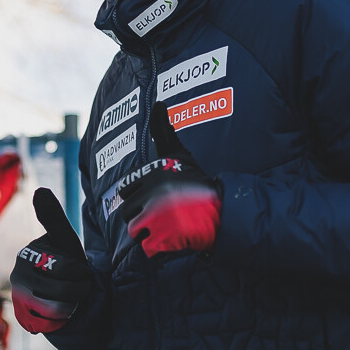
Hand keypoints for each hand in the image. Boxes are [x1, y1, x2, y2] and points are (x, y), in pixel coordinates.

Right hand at [11, 187, 93, 332]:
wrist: (63, 297)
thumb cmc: (66, 265)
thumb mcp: (64, 241)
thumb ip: (54, 218)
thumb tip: (40, 190)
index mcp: (28, 255)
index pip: (65, 267)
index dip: (81, 273)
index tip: (81, 271)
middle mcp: (18, 276)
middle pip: (63, 289)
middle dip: (80, 288)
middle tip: (81, 285)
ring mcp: (20, 299)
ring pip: (59, 307)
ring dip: (74, 303)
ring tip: (74, 297)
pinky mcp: (24, 318)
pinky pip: (52, 322)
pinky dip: (64, 317)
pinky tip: (64, 310)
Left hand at [117, 103, 221, 256]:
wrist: (222, 208)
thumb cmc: (197, 181)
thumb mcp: (179, 153)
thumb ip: (164, 129)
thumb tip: (159, 102)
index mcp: (152, 176)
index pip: (127, 190)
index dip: (138, 195)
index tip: (155, 197)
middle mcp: (153, 196)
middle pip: (127, 212)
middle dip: (140, 215)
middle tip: (160, 216)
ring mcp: (158, 219)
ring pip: (135, 230)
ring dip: (148, 232)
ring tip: (166, 228)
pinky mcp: (164, 239)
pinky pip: (147, 247)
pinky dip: (157, 247)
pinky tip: (171, 240)